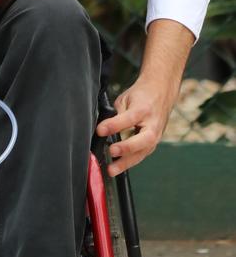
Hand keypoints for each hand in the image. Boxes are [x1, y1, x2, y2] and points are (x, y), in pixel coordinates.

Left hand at [96, 18, 193, 175]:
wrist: (163, 87)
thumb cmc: (138, 90)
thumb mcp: (124, 93)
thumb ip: (112, 106)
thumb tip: (93, 115)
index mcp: (142, 106)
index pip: (127, 118)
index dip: (113, 125)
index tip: (99, 130)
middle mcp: (151, 121)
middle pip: (143, 140)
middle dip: (126, 148)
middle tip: (110, 152)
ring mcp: (155, 132)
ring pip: (144, 151)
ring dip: (127, 161)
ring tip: (110, 169)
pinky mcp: (153, 139)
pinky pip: (143, 153)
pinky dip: (130, 161)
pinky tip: (116, 167)